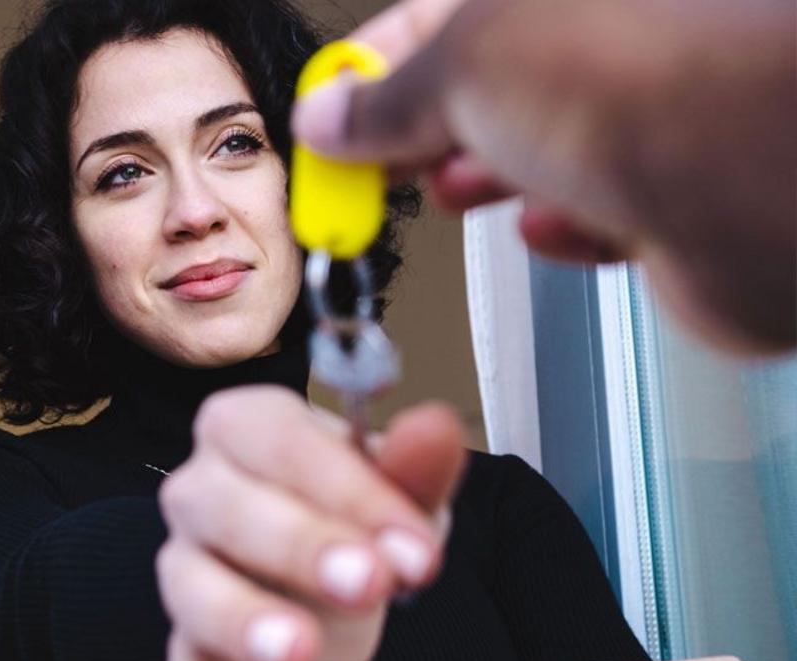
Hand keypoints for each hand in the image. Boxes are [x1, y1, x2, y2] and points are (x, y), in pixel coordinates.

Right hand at [157, 385, 465, 660]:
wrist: (326, 609)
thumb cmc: (350, 532)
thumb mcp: (396, 502)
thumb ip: (414, 468)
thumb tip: (435, 427)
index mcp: (248, 429)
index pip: (281, 437)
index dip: (347, 488)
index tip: (412, 543)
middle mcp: (200, 489)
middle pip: (227, 503)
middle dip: (301, 544)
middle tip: (371, 580)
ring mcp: (183, 568)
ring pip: (191, 583)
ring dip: (244, 617)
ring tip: (299, 650)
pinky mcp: (186, 644)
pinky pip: (185, 660)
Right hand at [292, 0, 795, 353]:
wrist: (748, 181)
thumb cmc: (631, 88)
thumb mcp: (458, 71)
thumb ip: (385, 98)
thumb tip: (331, 114)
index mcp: (544, 0)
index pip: (428, 20)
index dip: (368, 68)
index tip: (325, 115)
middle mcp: (598, 45)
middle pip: (483, 86)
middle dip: (424, 131)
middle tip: (374, 169)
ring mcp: (641, 117)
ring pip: (539, 149)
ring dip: (487, 177)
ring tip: (454, 191)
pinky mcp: (669, 195)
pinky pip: (596, 210)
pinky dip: (560, 223)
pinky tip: (547, 224)